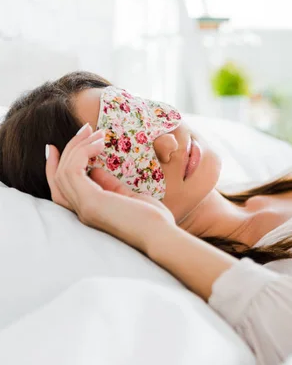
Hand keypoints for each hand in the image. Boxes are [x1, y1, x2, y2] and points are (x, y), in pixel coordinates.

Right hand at [45, 123, 174, 252]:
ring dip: (77, 147)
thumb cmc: (153, 220)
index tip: (56, 145)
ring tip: (95, 132)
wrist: (163, 235)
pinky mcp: (91, 202)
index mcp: (90, 211)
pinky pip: (74, 170)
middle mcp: (82, 211)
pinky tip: (100, 143)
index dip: (55, 165)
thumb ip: (111, 185)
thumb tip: (96, 170)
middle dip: (69, 149)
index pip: (60, 188)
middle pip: (58, 177)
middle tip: (85, 129)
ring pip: (64, 171)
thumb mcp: (128, 197)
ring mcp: (84, 208)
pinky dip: (83, 152)